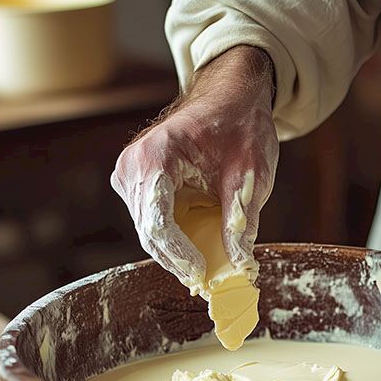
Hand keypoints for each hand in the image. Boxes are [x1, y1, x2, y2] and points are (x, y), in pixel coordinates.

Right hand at [111, 46, 278, 291]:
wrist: (229, 97)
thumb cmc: (239, 125)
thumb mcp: (250, 172)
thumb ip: (241, 220)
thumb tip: (239, 265)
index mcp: (156, 156)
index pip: (158, 221)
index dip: (179, 254)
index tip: (202, 274)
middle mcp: (132, 166)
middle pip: (149, 231)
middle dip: (178, 260)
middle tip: (208, 283)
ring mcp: (129, 174)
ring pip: (148, 231)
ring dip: (175, 253)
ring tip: (206, 269)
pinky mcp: (136, 183)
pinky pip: (151, 221)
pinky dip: (173, 238)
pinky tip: (195, 250)